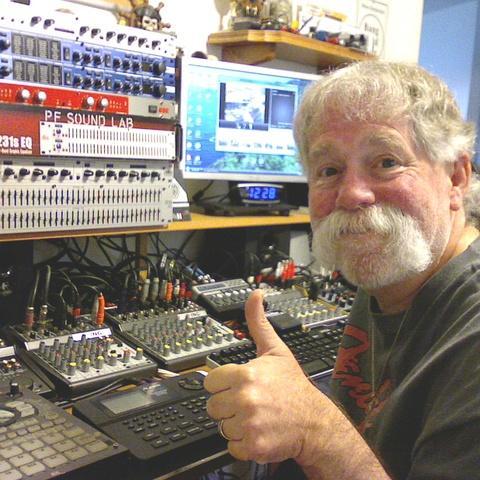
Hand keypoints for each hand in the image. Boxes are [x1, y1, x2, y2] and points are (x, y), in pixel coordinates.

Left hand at [204, 289, 321, 462]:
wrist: (314, 421)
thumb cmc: (293, 386)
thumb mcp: (275, 350)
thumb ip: (258, 322)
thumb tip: (255, 295)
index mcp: (245, 374)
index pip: (210, 382)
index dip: (223, 384)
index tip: (239, 385)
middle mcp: (245, 399)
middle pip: (212, 405)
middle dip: (228, 404)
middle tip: (250, 401)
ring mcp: (248, 424)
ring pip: (221, 425)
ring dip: (236, 423)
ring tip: (256, 415)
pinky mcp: (252, 446)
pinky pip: (231, 445)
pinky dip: (242, 443)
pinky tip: (258, 431)